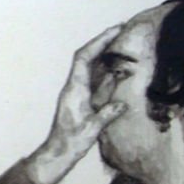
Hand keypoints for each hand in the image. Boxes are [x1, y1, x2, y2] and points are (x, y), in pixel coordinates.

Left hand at [27, 24, 127, 183]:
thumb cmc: (71, 142)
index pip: (84, 58)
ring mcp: (79, 92)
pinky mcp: (84, 99)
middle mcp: (75, 86)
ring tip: (125, 46)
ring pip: (93, 66)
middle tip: (123, 31)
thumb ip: (106, 115)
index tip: (115, 31)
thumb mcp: (91, 129)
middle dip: (104, 42)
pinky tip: (119, 69)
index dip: (99, 42)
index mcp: (74, 89)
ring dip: (107, 55)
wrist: (59, 152)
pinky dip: (108, 70)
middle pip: (89, 57)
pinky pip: (96, 79)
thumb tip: (122, 104)